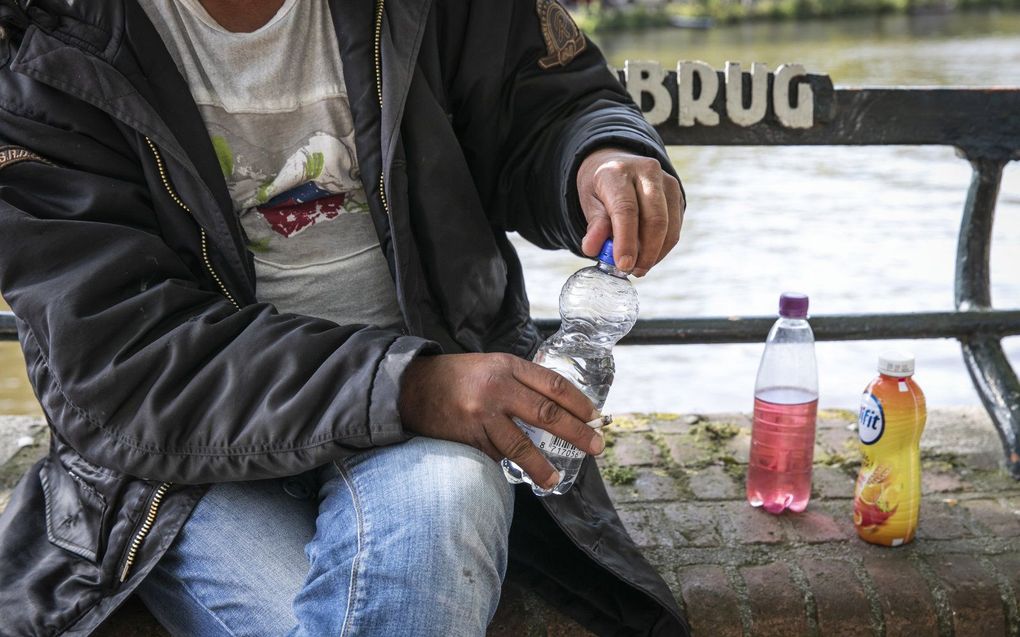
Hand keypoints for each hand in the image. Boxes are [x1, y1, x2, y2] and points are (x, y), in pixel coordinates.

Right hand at [398, 353, 603, 489]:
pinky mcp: (469, 437)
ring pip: (522, 446)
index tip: (595, 417)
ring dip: (542, 466)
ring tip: (555, 479)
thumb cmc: (457, 377)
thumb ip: (520, 381)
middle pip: (547, 414)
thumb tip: (558, 406)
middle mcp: (497, 388)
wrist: (411, 388)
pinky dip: (509, 465)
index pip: (554, 384)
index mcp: (507, 366)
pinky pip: (496, 456)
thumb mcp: (491, 366)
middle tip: (595, 446)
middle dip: (576, 433)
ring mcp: (482, 415)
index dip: (579, 403)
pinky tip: (518, 472)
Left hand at [576, 148, 684, 275]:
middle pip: (655, 219)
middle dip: (646, 252)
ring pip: (669, 226)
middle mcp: (646, 172)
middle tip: (633, 271)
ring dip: (656, 253)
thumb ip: (594, 225)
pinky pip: (675, 227)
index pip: (626, 210)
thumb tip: (593, 249)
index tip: (623, 265)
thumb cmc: (601, 187)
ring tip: (638, 267)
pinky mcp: (677, 193)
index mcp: (618, 172)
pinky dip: (663, 247)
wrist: (618, 163)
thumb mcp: (589, 202)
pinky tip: (648, 254)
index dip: (626, 241)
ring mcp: (666, 181)